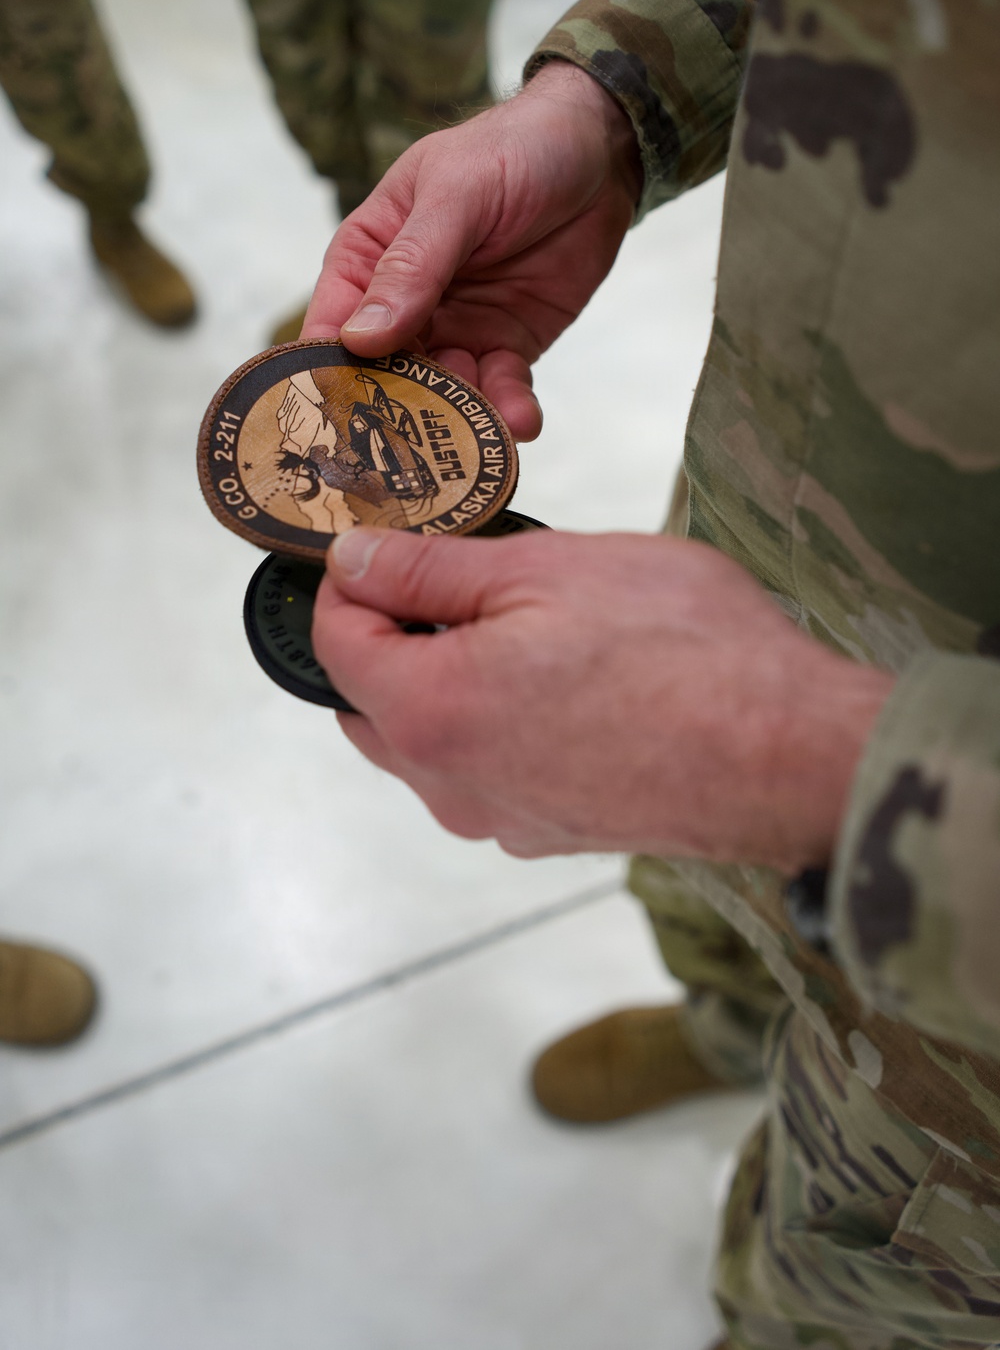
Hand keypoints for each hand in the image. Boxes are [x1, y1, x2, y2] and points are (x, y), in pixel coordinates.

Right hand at [302, 63, 641, 442]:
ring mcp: (456, 330)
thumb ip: (413, 265)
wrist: (599, 151)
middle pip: (384, 374)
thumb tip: (360, 337)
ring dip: (455, 419)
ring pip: (443, 392)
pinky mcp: (507, 346)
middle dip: (393, 412)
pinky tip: (521, 421)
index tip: (332, 418)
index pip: (333, 323)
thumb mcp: (455, 195)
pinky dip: (507, 410)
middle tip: (404, 454)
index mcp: (369, 258)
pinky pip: (499, 389)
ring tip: (472, 441)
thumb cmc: (511, 151)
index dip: (327, 372)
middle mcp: (404, 305)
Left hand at [312, 527, 892, 871]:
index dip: (349, 580)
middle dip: (392, 636)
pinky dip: (496, 723)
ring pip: (428, 741)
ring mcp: (500, 822)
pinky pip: (487, 771)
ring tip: (525, 625)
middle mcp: (448, 787)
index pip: (333, 642)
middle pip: (369, 701)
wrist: (793, 754)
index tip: (386, 543)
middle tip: (457, 576)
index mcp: (429, 714)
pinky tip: (564, 683)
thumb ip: (428, 568)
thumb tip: (351, 560)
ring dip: (446, 681)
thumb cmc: (685, 651)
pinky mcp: (549, 834)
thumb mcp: (545, 570)